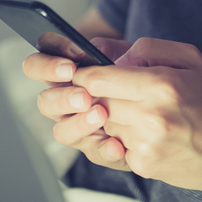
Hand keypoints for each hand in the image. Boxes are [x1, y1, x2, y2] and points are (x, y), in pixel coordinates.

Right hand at [21, 32, 132, 171]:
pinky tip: (117, 145)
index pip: (37, 66)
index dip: (46, 65)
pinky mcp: (98, 148)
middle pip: (44, 101)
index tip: (70, 66)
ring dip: (79, 123)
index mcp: (63, 73)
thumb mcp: (126, 52)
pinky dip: (105, 149)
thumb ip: (106, 48)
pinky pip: (94, 152)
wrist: (164, 104)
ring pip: (62, 131)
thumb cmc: (140, 71)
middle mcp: (65, 101)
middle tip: (83, 95)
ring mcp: (78, 127)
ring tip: (100, 115)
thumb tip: (90, 51)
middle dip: (62, 98)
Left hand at [70, 37, 201, 193]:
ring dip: (113, 116)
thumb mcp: (190, 59)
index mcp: (161, 85)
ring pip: (104, 123)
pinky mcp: (143, 165)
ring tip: (141, 113)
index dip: (85, 74)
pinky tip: (149, 134)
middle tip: (119, 92)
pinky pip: (116, 144)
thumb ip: (147, 47)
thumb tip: (110, 56)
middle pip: (96, 101)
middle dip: (100, 94)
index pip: (98, 79)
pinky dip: (125, 138)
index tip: (83, 72)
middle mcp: (151, 116)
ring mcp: (146, 144)